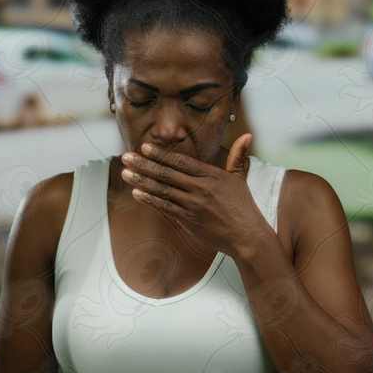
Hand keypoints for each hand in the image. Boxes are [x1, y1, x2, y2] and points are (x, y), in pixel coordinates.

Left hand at [119, 134, 272, 258]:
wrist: (246, 236)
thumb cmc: (244, 207)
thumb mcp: (241, 178)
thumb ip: (238, 157)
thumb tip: (247, 135)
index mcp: (211, 175)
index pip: (181, 161)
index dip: (161, 154)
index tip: (145, 147)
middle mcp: (200, 188)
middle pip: (167, 174)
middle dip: (144, 165)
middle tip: (126, 157)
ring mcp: (193, 205)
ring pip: (162, 190)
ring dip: (142, 181)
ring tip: (125, 173)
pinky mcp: (189, 220)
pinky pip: (165, 208)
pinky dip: (150, 200)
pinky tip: (137, 193)